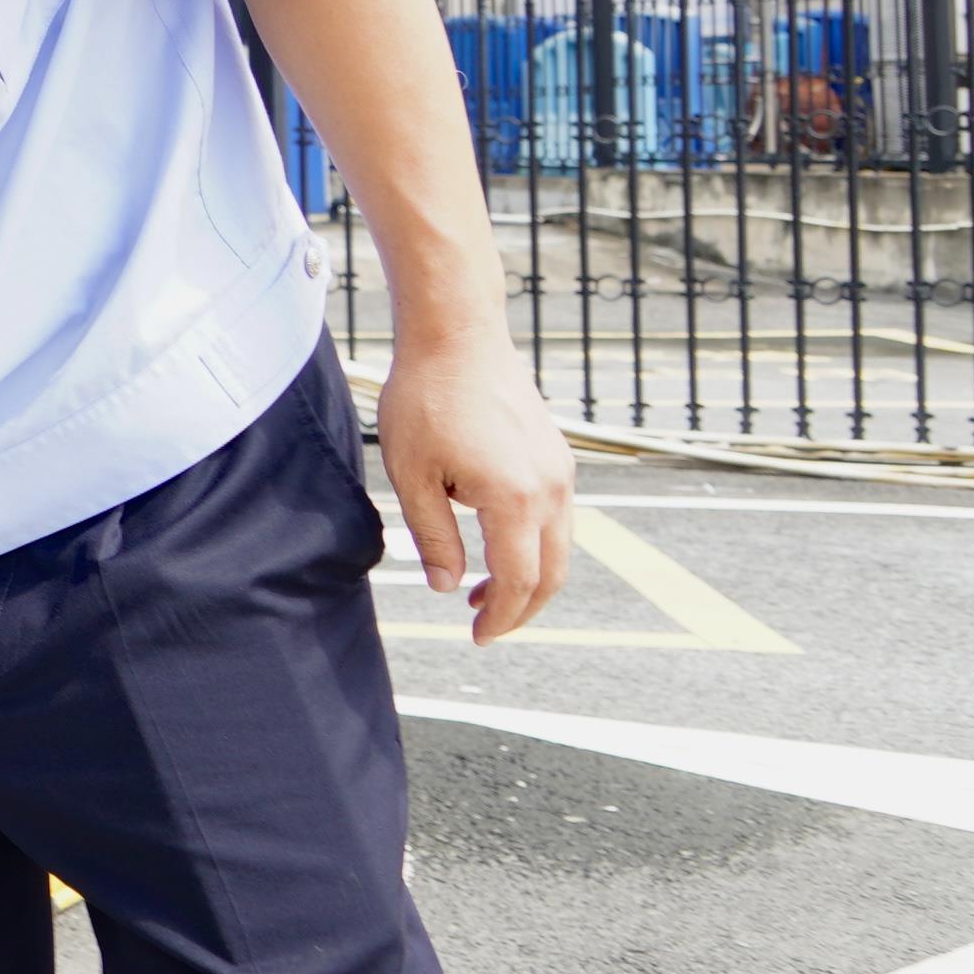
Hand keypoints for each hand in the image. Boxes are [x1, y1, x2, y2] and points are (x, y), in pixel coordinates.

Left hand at [374, 331, 575, 642]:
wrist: (457, 336)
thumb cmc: (426, 400)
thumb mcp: (412, 476)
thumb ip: (433, 537)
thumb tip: (445, 586)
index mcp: (516, 500)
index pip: (519, 581)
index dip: (500, 617)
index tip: (477, 637)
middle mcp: (552, 490)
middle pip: (552, 574)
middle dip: (521, 609)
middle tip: (482, 625)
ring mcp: (561, 471)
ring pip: (560, 547)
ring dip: (528, 577)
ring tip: (480, 591)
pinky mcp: (558, 457)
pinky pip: (557, 518)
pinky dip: (535, 545)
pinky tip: (496, 546)